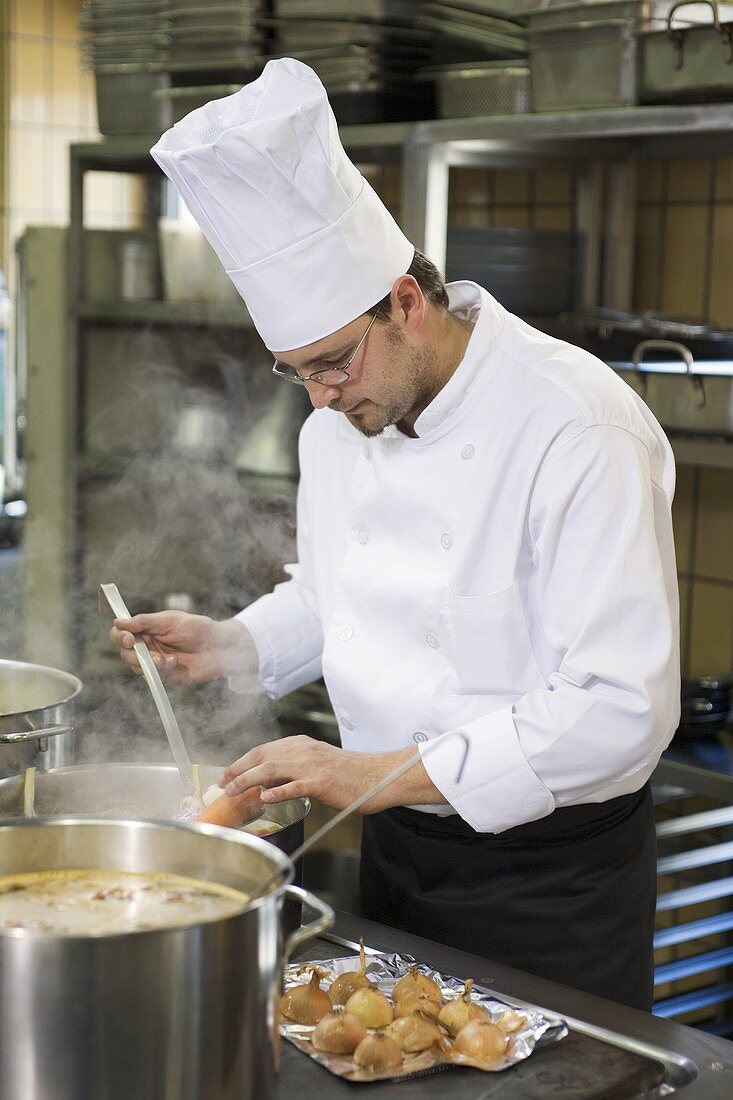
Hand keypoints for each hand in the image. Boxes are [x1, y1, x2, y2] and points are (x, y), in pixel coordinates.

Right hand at [109, 611, 256, 684]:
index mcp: (146, 630)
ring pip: (136, 667)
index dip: (120, 636)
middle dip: (133, 653)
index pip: (121, 634)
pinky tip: (174, 662)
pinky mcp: (165, 676)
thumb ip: (145, 622)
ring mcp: (155, 662)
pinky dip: (161, 670)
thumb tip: (118, 622)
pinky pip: (153, 677)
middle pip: (124, 653)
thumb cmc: (198, 629)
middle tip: (144, 651)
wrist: (220, 647)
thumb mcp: (171, 620)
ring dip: (148, 663)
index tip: (129, 638)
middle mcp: (147, 646)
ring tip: (166, 658)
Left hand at [219, 735, 446, 813]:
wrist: (375, 776)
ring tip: (234, 792)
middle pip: (261, 756)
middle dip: (238, 770)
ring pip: (271, 769)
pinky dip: (277, 792)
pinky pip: (294, 786)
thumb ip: (293, 768)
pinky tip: (264, 798)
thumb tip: (267, 782)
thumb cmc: (347, 774)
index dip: (242, 762)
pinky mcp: (320, 782)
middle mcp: (302, 750)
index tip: (227, 774)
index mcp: (300, 744)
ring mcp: (310, 765)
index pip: (263, 750)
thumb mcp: (316, 763)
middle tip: (223, 785)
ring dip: (248, 781)